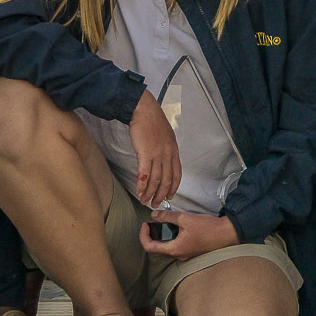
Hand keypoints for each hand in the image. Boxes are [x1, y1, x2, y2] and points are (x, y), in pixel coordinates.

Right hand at [127, 90, 181, 208]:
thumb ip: (166, 150)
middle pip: (166, 180)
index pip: (177, 174)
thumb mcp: (166, 137)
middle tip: (156, 204)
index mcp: (174, 151)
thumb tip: (163, 161)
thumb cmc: (152, 122)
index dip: (173, 187)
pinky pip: (145, 175)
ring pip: (155, 180)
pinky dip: (142, 185)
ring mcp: (157, 155)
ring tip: (145, 201)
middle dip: (161, 195)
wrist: (144, 111)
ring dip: (150, 193)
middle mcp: (168, 155)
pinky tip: (139, 192)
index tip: (170, 196)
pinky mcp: (145, 154)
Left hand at [139, 207, 238, 259]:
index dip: (143, 235)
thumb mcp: (185, 218)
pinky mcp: (191, 251)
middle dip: (151, 235)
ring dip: (162, 235)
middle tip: (151, 223)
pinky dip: (171, 237)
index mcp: (174, 249)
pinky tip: (176, 226)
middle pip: (157, 248)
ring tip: (163, 222)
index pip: (150, 247)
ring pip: (166, 247)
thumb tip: (154, 215)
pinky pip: (176, 246)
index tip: (145, 224)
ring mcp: (185, 254)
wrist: (226, 234)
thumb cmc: (207, 228)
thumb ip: (167, 216)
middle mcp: (178, 255)